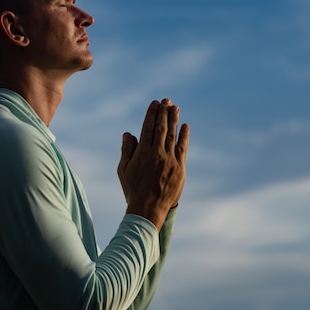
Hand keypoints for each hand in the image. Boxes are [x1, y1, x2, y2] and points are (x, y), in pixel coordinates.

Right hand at [117, 98, 189, 228]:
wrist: (148, 209)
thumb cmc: (133, 189)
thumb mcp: (124, 170)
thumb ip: (127, 150)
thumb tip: (128, 133)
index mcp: (142, 153)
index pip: (147, 128)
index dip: (151, 114)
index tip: (154, 103)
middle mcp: (157, 154)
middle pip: (161, 128)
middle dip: (164, 113)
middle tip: (167, 100)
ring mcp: (169, 160)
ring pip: (172, 136)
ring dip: (174, 120)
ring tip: (175, 108)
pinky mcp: (179, 168)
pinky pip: (183, 148)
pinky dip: (184, 137)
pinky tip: (185, 126)